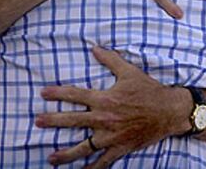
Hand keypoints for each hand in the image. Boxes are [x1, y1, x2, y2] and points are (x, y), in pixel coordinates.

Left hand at [36, 46, 192, 167]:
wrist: (168, 111)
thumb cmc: (148, 89)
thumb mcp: (129, 71)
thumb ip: (110, 59)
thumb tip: (94, 47)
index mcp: (105, 99)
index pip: (75, 95)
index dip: (58, 93)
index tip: (43, 93)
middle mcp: (105, 119)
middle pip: (74, 120)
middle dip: (53, 121)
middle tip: (37, 122)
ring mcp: (111, 136)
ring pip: (84, 147)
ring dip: (66, 154)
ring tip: (51, 158)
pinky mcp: (120, 148)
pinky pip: (103, 162)